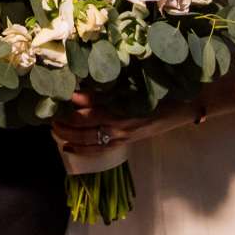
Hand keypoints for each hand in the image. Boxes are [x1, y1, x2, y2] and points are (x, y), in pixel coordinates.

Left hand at [51, 91, 198, 152]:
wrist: (186, 106)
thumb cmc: (164, 90)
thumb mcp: (139, 84)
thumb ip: (113, 86)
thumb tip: (85, 85)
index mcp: (125, 106)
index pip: (93, 106)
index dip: (74, 100)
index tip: (59, 92)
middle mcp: (122, 123)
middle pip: (86, 124)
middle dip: (65, 119)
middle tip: (48, 111)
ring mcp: (124, 135)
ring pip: (89, 140)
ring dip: (69, 135)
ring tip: (53, 128)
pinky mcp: (127, 142)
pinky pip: (100, 150)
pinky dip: (82, 150)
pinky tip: (67, 148)